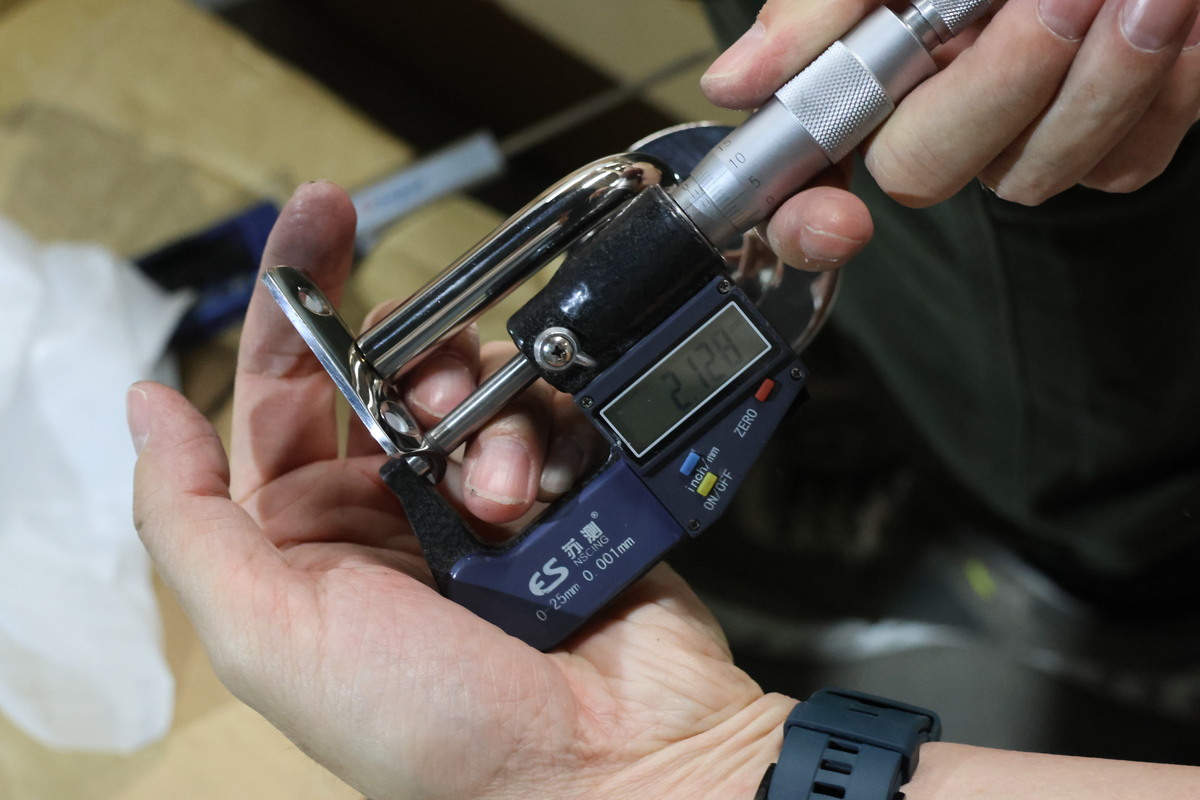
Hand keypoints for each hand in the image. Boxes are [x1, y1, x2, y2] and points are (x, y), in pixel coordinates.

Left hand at [128, 181, 791, 799]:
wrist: (606, 766)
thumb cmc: (433, 726)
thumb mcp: (270, 635)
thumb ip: (188, 519)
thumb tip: (145, 403)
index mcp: (309, 536)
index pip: (283, 389)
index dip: (293, 298)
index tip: (321, 215)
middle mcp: (395, 505)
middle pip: (392, 367)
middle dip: (412, 354)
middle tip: (435, 382)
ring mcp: (488, 494)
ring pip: (479, 382)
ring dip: (486, 412)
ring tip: (502, 492)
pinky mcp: (569, 487)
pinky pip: (555, 407)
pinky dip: (551, 430)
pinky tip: (550, 493)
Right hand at [700, 0, 1199, 265]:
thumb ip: (819, 10)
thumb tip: (737, 81)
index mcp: (876, 69)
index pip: (809, 171)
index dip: (806, 218)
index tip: (837, 221)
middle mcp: (938, 111)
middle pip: (924, 173)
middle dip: (995, 87)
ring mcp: (1022, 136)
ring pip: (1035, 176)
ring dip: (1097, 80)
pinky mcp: (1112, 141)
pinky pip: (1127, 160)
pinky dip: (1156, 89)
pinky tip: (1169, 18)